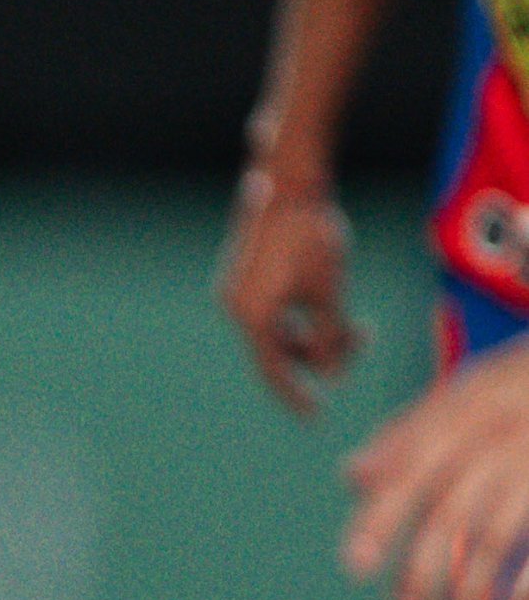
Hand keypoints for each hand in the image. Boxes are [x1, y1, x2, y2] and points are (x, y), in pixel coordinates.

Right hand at [220, 166, 364, 413]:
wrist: (288, 183)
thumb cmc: (312, 236)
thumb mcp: (331, 291)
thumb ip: (331, 336)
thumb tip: (333, 373)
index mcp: (253, 317)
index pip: (274, 370)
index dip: (297, 395)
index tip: (316, 416)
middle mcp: (236, 308)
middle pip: (280, 349)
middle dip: (321, 350)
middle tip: (363, 336)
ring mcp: (236, 291)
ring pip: (278, 328)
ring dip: (314, 330)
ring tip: (355, 318)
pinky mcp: (242, 275)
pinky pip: (270, 309)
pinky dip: (299, 313)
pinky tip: (328, 297)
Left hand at [344, 334, 528, 599]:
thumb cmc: (520, 385)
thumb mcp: (464, 390)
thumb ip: (407, 435)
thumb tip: (352, 477)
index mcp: (461, 416)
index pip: (407, 473)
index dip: (378, 522)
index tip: (356, 569)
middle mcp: (497, 441)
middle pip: (447, 516)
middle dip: (419, 577)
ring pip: (492, 541)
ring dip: (466, 596)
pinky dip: (524, 588)